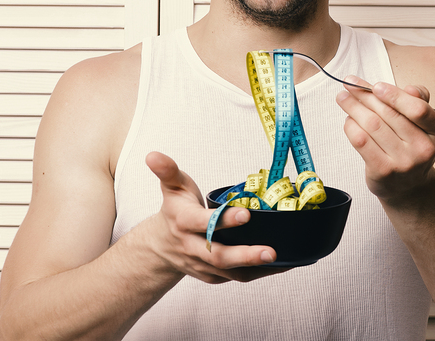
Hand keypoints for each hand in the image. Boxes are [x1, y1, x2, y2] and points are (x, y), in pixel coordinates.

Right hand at [144, 152, 288, 283]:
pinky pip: (237, 278)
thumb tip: (153, 155)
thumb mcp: (172, 188)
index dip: (223, 220)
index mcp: (184, 222)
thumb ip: (168, 171)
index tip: (246, 214)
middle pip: (218, 255)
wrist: (162, 245)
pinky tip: (280, 265)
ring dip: (255, 267)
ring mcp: (203, 265)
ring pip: (229, 271)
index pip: (202, 223)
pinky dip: (258, 274)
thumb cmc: (176, 211)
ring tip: (280, 260)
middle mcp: (192, 247)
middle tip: (270, 251)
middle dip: (244, 255)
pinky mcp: (213, 275)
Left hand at [335, 78, 434, 201]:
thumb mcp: (424, 123)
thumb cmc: (412, 146)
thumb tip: (409, 88)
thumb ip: (418, 100)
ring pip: (373, 125)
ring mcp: (403, 162)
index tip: (376, 86)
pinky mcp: (383, 171)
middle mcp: (423, 148)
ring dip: (353, 107)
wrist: (408, 186)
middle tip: (350, 84)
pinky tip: (348, 119)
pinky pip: (362, 141)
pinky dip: (351, 126)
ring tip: (343, 97)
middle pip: (389, 114)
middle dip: (366, 95)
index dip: (395, 95)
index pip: (418, 109)